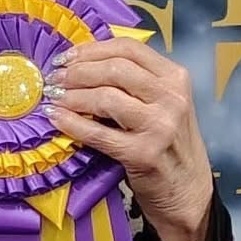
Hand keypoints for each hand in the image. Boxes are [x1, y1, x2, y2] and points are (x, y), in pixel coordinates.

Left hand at [44, 36, 215, 240]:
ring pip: (104, 97)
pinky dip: (71, 122)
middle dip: (76, 71)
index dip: (91, 49)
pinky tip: (56, 118)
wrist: (188, 192)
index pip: (128, 48)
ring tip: (53, 97)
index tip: (66, 57)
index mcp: (175, 78)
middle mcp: (172, 99)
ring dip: (71, 96)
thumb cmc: (167, 143)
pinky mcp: (143, 154)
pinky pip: (97, 132)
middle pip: (114, 69)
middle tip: (54, 78)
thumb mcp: (162, 103)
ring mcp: (160, 126)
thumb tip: (79, 62)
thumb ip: (133, 81)